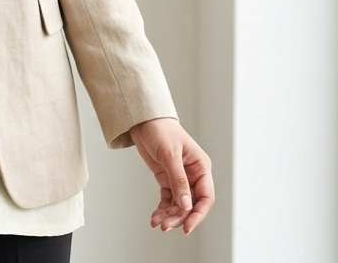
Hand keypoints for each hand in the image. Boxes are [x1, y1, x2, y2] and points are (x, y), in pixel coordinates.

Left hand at [129, 117, 213, 233]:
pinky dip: (162, 209)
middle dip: (179, 217)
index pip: (205, 197)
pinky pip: (167, 199)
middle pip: (191, 204)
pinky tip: (155, 218)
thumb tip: (186, 206)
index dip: (198, 214)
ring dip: (169, 216)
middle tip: (166, 226)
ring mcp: (180, 178)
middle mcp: (193, 175)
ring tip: (158, 223)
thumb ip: (178, 180)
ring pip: (178, 204)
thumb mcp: (170, 154)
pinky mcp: (166, 179)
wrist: (142, 120)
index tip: (187, 227)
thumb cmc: (160, 130)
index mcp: (201, 167)